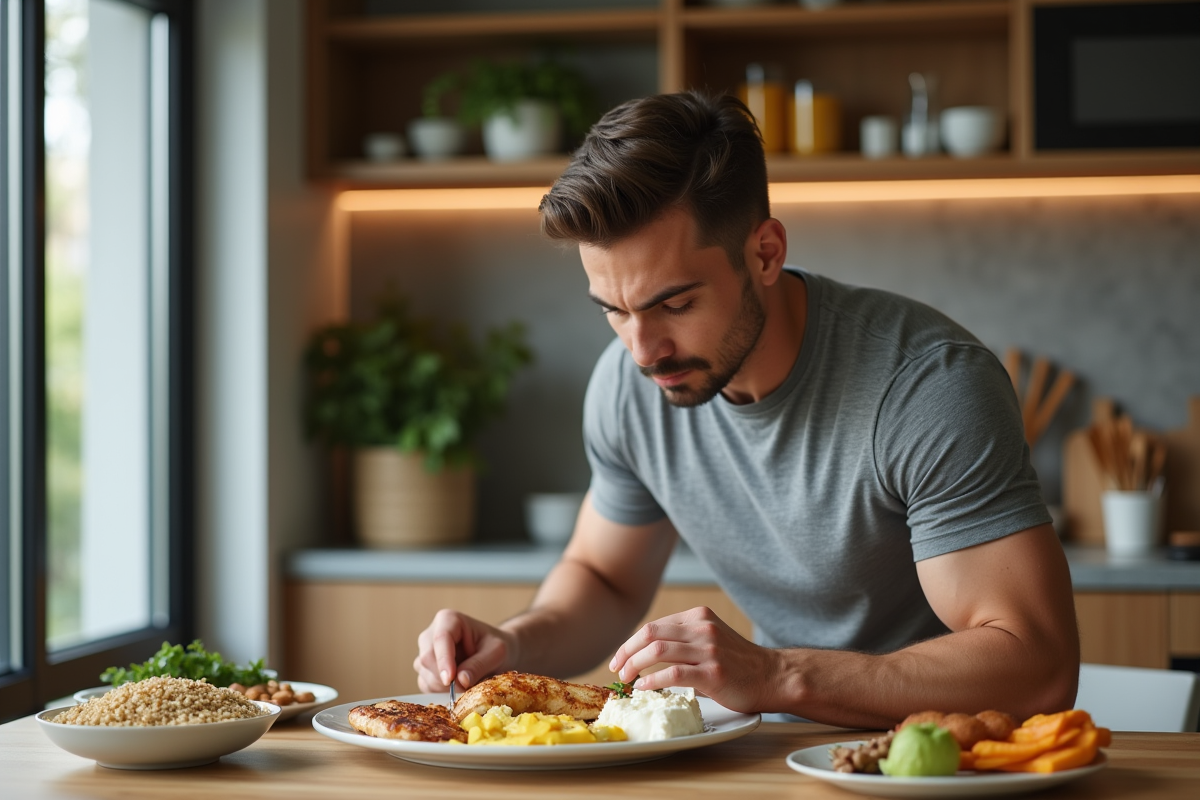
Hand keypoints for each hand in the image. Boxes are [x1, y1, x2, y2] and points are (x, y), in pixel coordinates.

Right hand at [413, 609, 517, 692]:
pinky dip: (440, 691)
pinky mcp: (424, 669)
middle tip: (467, 686)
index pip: (440, 639)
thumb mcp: (496, 653)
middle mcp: (431, 634)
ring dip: (444, 686)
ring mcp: (425, 652)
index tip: (449, 679)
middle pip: (427, 658)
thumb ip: (479, 665)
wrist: (492, 653)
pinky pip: (425, 684)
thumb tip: (460, 680)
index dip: (443, 660)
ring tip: (467, 681)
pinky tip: (457, 685)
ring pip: (425, 673)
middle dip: (445, 677)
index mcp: (448, 620)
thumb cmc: (494, 646)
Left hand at [607, 606, 775, 713]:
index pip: (654, 626)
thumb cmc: (739, 663)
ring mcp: (709, 649)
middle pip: (650, 634)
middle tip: (617, 669)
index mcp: (699, 616)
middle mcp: (702, 628)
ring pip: (657, 650)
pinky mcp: (713, 672)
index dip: (631, 643)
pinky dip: (652, 680)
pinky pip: (673, 673)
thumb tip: (646, 656)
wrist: (773, 676)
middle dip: (627, 651)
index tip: (620, 659)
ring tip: (626, 679)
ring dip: (635, 665)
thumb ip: (683, 642)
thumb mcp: (710, 640)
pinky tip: (644, 687)